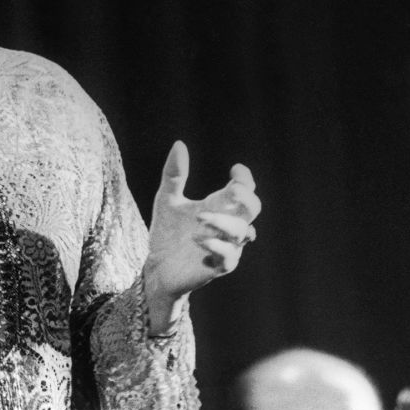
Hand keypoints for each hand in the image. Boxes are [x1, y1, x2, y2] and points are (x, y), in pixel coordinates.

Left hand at [144, 141, 260, 331]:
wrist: (156, 267)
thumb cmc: (167, 233)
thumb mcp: (166, 198)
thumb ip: (174, 174)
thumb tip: (180, 143)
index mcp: (219, 206)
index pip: (244, 190)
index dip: (245, 179)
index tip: (235, 169)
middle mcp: (227, 225)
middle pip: (253, 209)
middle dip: (248, 197)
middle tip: (232, 189)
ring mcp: (226, 246)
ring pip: (242, 231)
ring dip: (223, 222)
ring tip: (199, 217)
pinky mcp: (217, 266)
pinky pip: (229, 256)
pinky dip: (216, 245)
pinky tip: (197, 239)